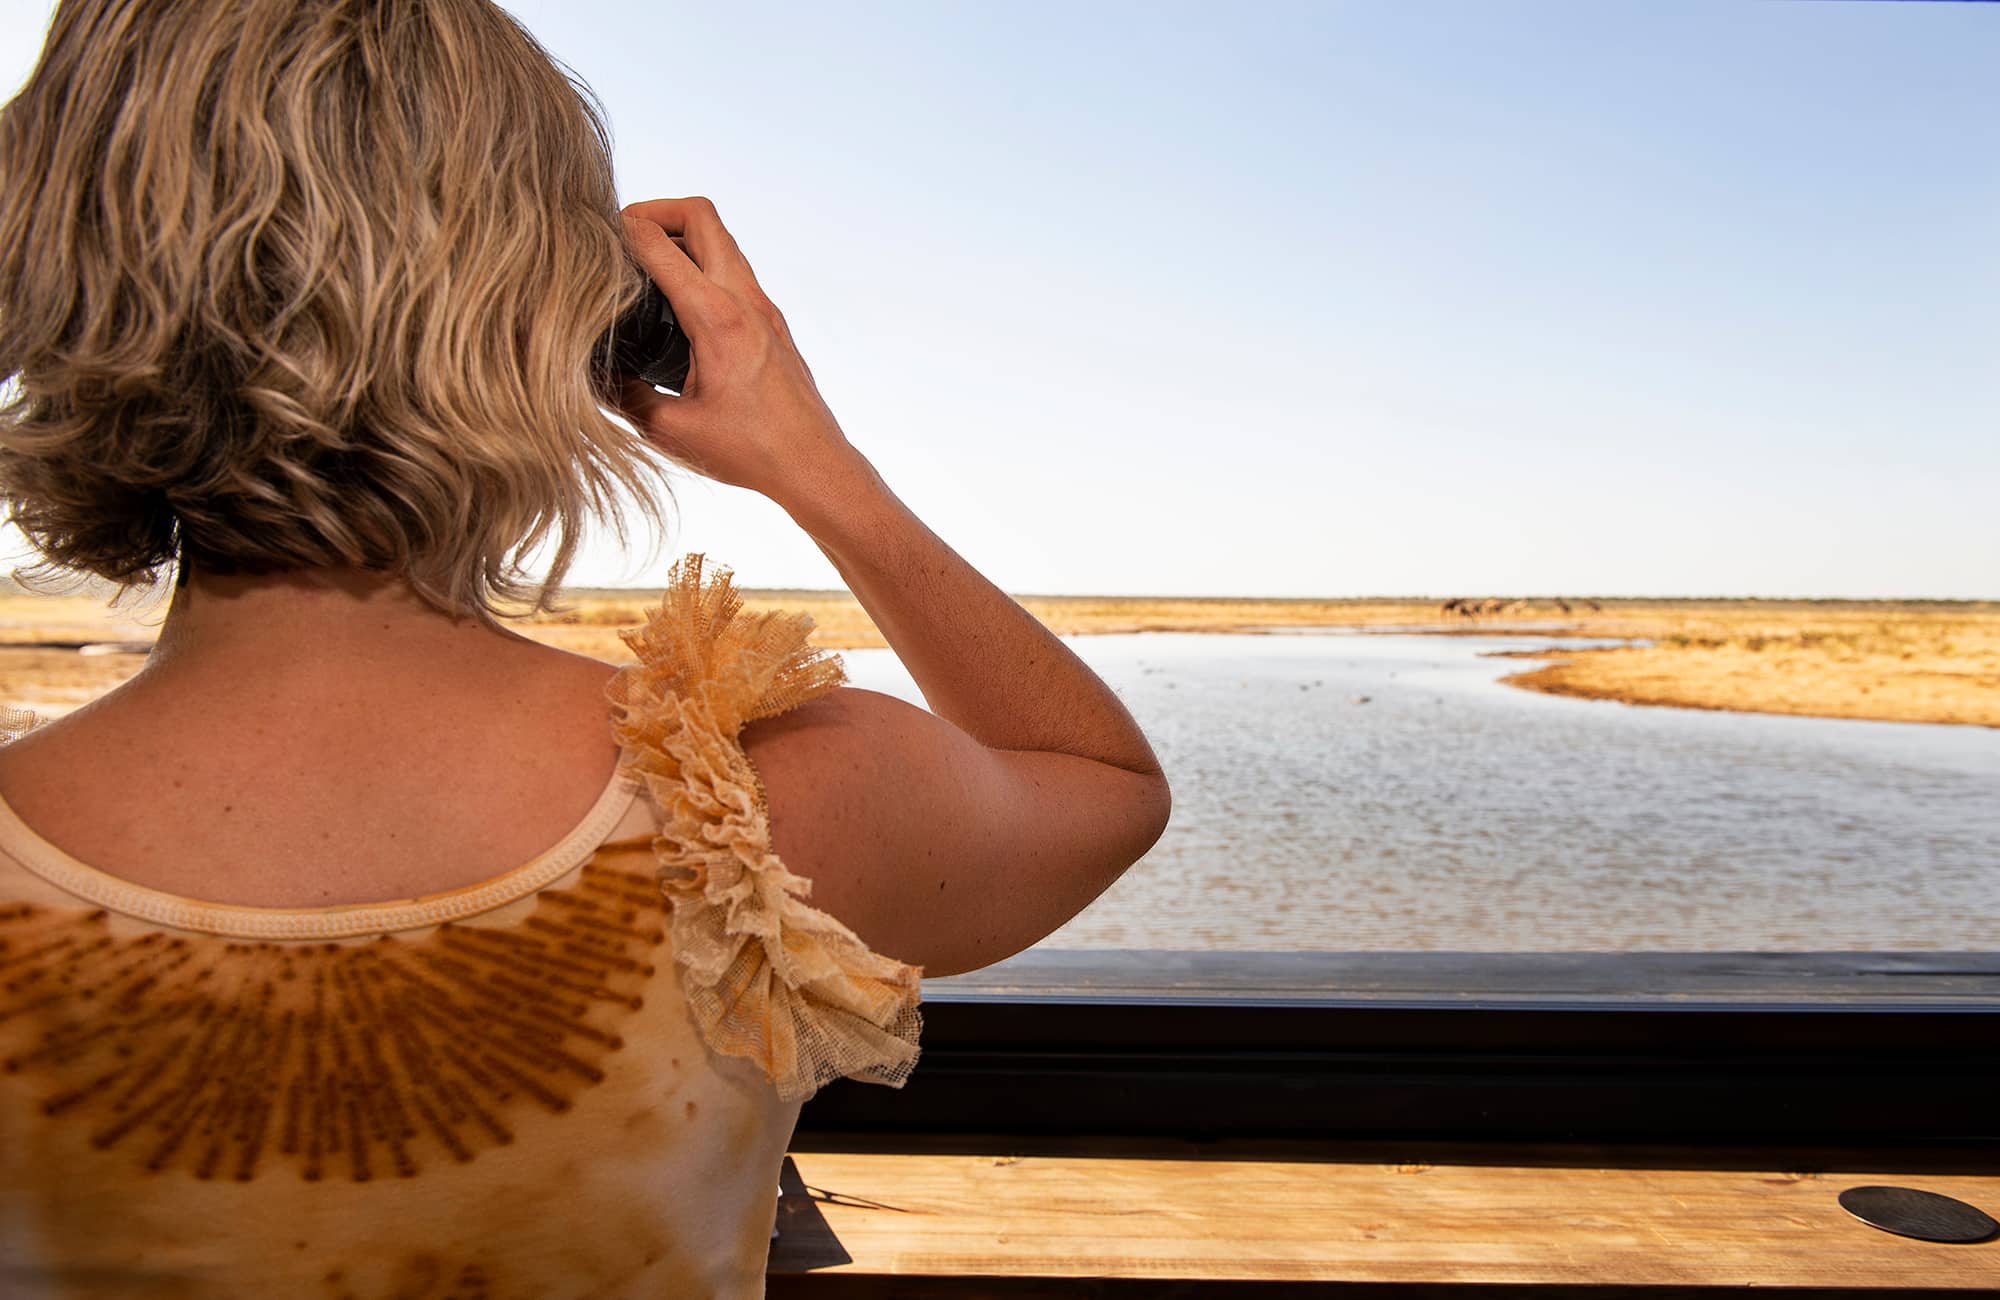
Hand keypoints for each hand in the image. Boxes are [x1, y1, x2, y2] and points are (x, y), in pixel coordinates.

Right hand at [613, 197, 860, 508]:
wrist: (813, 465)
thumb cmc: (751, 451)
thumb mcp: (673, 429)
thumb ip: (625, 398)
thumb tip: (589, 377)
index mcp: (717, 319)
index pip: (662, 246)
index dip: (623, 230)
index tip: (594, 235)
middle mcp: (745, 302)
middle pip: (703, 216)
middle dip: (658, 210)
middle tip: (624, 232)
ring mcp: (764, 308)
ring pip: (723, 241)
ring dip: (684, 236)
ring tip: (647, 260)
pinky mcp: (772, 322)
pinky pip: (735, 270)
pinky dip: (705, 264)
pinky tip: (681, 297)